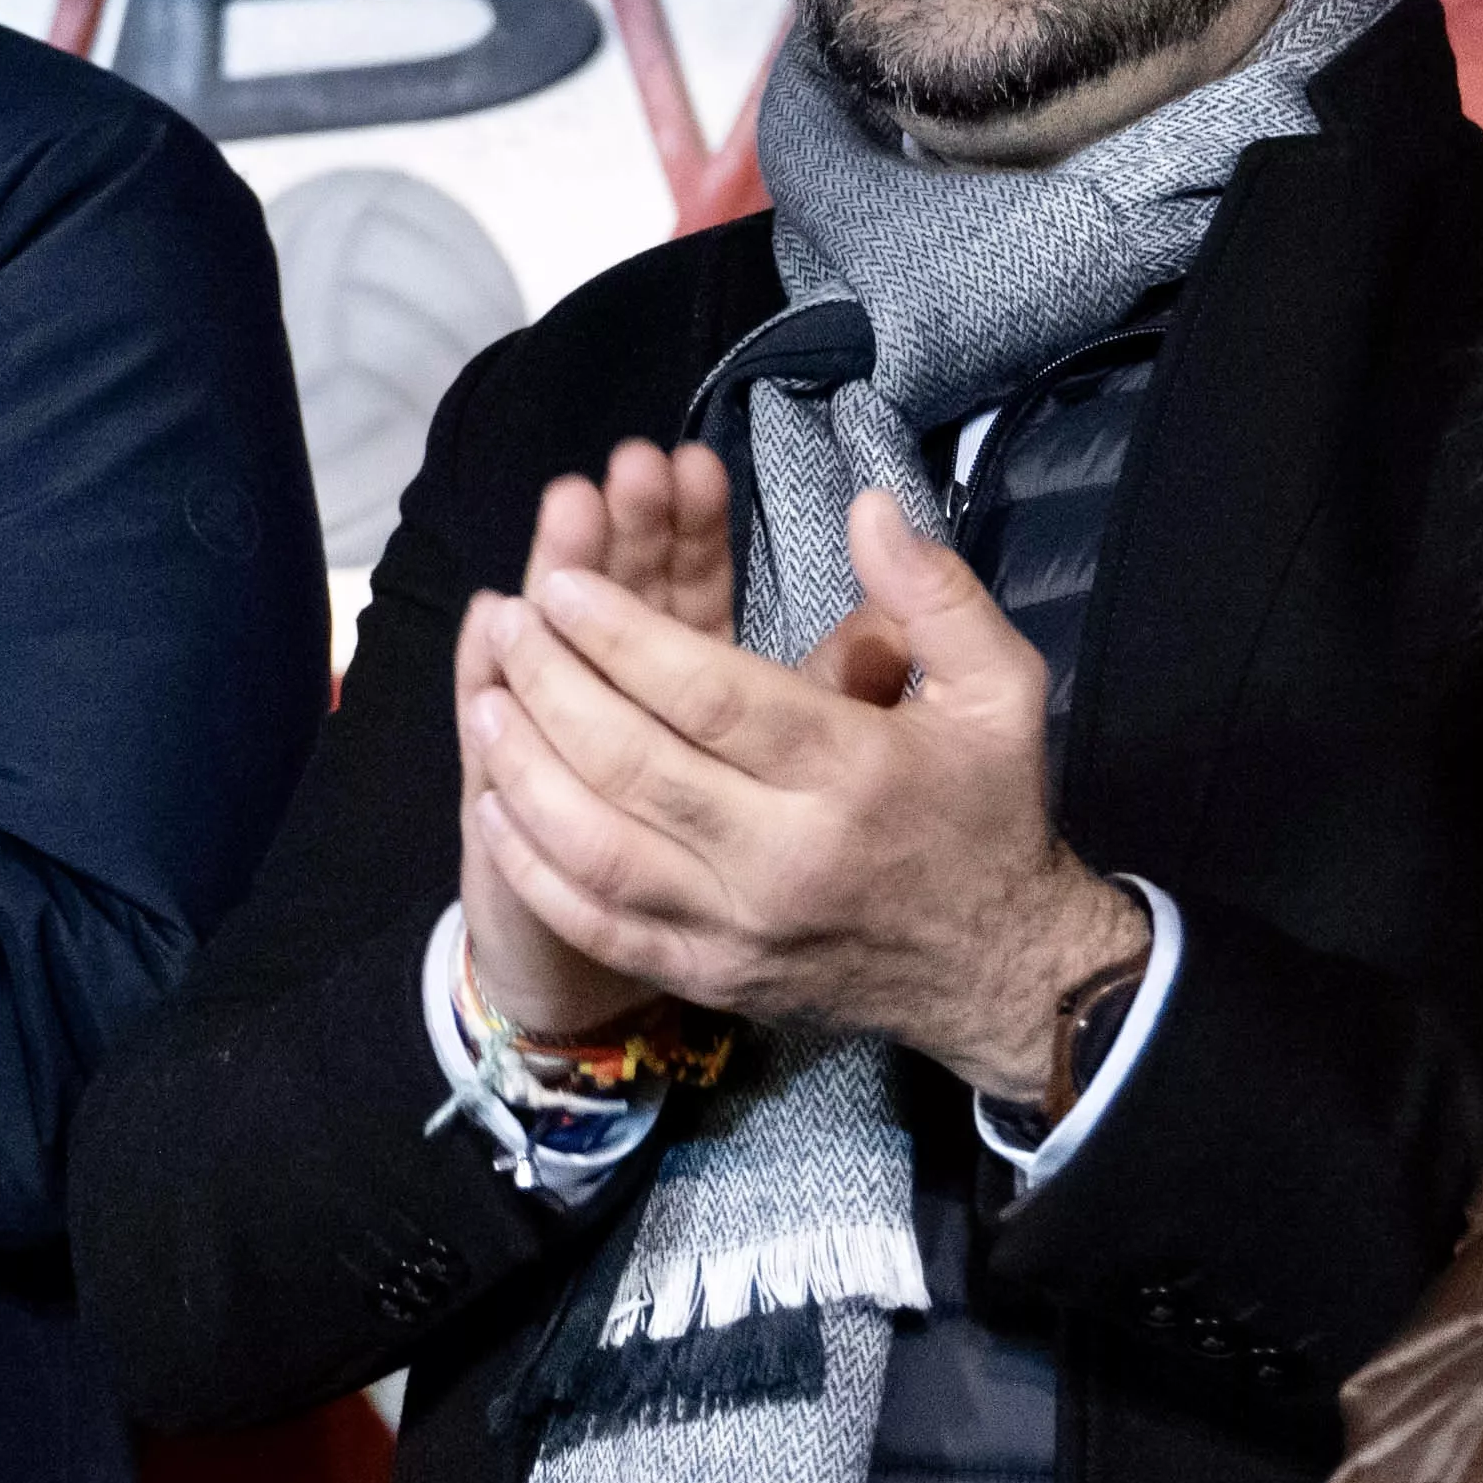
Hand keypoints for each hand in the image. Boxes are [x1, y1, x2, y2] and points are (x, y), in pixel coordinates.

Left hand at [465, 483, 1144, 1104]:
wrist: (999, 972)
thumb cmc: (988, 810)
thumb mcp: (1000, 687)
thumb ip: (935, 593)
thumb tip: (864, 507)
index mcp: (853, 772)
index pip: (711, 696)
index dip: (621, 635)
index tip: (561, 582)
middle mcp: (786, 856)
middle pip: (637, 766)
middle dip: (554, 687)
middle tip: (509, 624)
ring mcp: (740, 927)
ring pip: (601, 849)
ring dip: (527, 770)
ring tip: (483, 701)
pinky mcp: (713, 975)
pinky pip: (602, 924)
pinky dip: (538, 867)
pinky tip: (498, 806)